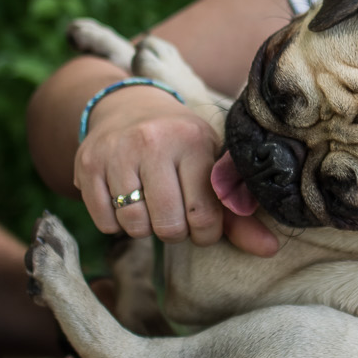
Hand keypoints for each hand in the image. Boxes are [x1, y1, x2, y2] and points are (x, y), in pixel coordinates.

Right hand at [74, 86, 279, 255]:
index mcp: (192, 140)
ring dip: (144, 228)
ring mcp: (116, 151)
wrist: (128, 107)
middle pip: (167, 226)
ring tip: (150, 206)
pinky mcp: (87, 163)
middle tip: (174, 216)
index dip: (205, 233)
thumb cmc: (180, 146)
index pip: (203, 215)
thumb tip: (270, 250)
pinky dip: (116, 223)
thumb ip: (239, 213)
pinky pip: (104, 221)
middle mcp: (152, 141)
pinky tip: (124, 201)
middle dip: (173, 232)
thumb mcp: (211, 167)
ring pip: (133, 225)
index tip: (202, 224)